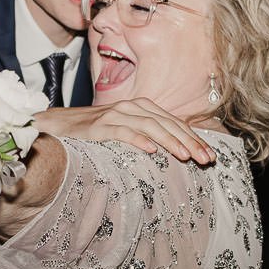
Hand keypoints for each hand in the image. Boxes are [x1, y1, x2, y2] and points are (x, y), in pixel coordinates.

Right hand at [36, 99, 215, 164]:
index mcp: (142, 109)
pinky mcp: (98, 126)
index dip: (194, 139)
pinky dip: (137, 139)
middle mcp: (131, 108)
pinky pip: (121, 131)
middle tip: (205, 160)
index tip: (210, 157)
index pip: (174, 123)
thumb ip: (149, 138)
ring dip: (169, 140)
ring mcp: (114, 115)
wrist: (57, 126)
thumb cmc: (95, 133)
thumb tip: (177, 154)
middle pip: (167, 123)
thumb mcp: (126, 133)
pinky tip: (151, 151)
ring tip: (185, 156)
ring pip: (149, 125)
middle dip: (189, 142)